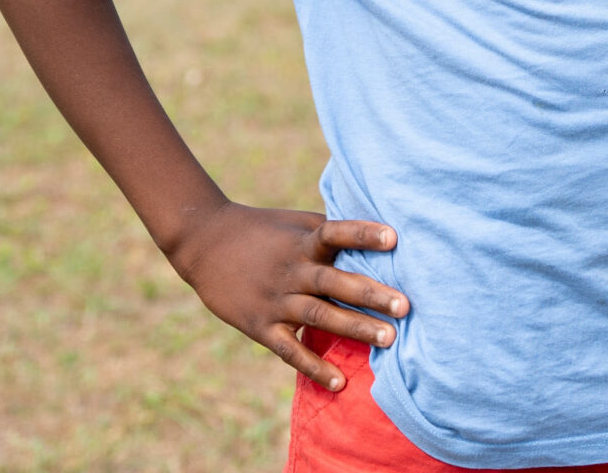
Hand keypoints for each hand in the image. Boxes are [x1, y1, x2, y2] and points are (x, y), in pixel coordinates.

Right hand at [166, 203, 409, 390]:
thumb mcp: (293, 222)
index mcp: (302, 240)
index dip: (363, 234)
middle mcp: (291, 269)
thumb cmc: (259, 230)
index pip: (336, 233)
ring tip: (389, 339)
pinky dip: (313, 366)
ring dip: (354, 327)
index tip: (394, 238)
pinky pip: (289, 349)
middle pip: (334, 281)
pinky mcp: (259, 324)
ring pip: (319, 314)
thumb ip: (328, 232)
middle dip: (371, 294)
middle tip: (406, 306)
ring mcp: (275, 298)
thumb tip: (376, 236)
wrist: (202, 241)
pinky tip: (339, 384)